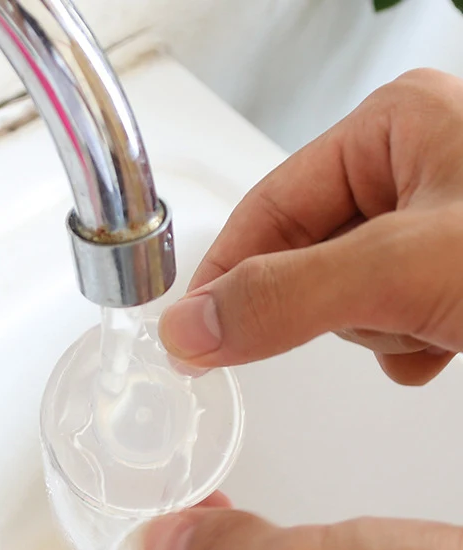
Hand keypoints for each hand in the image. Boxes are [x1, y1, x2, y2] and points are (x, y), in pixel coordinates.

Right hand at [159, 68, 462, 385]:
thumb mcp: (402, 266)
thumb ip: (286, 297)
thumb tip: (192, 327)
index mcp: (392, 127)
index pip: (267, 209)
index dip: (226, 275)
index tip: (193, 332)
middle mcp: (410, 169)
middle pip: (304, 260)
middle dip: (333, 305)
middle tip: (379, 311)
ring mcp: (431, 229)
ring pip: (346, 299)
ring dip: (381, 328)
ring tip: (436, 317)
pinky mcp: (449, 280)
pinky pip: (388, 323)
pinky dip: (407, 344)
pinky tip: (447, 336)